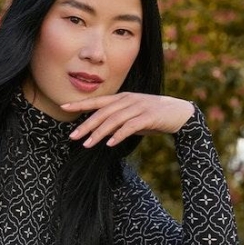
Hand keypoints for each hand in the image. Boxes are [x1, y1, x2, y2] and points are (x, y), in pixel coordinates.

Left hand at [61, 92, 194, 147]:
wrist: (180, 113)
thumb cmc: (154, 117)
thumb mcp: (132, 117)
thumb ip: (118, 122)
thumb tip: (102, 133)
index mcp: (122, 98)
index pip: (97, 101)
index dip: (80, 104)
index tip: (63, 107)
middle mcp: (128, 100)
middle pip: (102, 113)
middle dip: (86, 125)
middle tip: (73, 137)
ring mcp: (138, 107)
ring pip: (113, 120)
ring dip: (99, 133)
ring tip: (87, 145)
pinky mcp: (148, 116)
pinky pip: (130, 126)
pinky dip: (119, 135)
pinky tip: (110, 144)